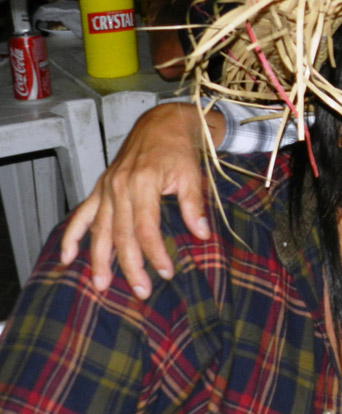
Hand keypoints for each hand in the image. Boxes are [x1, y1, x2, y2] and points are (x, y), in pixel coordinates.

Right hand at [59, 103, 219, 298]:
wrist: (162, 122)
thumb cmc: (179, 149)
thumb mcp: (192, 174)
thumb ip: (194, 205)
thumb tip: (202, 235)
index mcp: (142, 183)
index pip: (146, 228)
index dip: (155, 253)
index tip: (166, 272)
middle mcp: (119, 187)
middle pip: (121, 235)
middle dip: (130, 266)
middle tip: (141, 291)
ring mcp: (106, 187)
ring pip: (99, 229)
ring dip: (99, 259)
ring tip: (101, 285)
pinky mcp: (101, 187)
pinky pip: (82, 213)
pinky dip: (73, 234)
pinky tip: (67, 256)